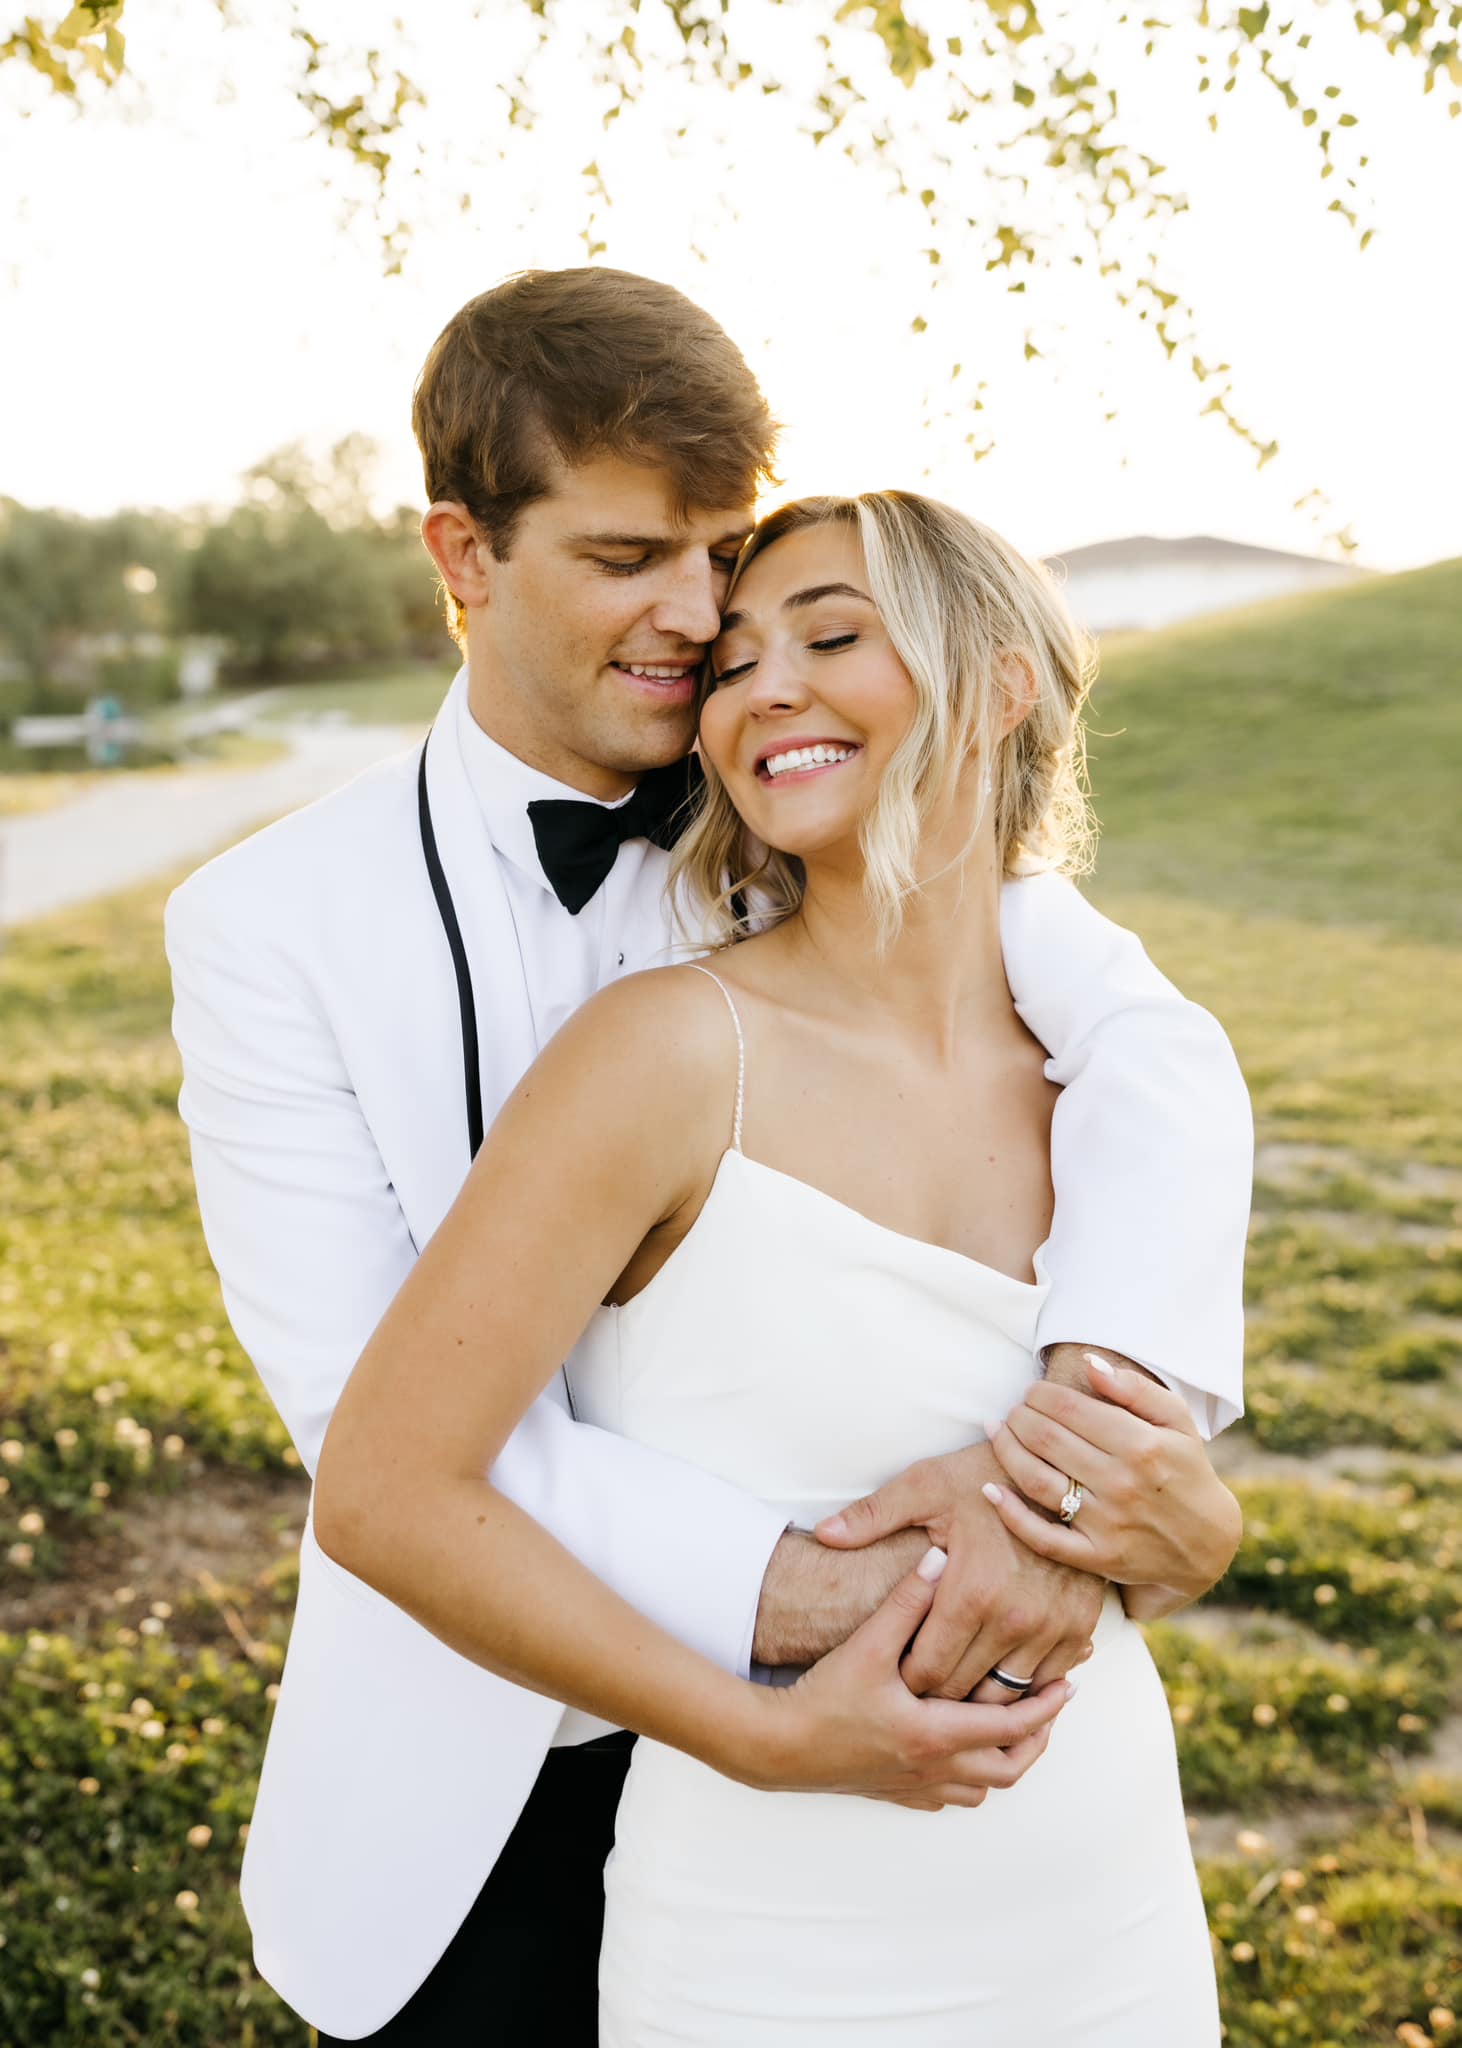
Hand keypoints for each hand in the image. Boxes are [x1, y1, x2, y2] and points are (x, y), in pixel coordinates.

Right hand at [737, 1547, 1072, 1809]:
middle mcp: (933, 1768)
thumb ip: (907, 1601)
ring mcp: (915, 1786)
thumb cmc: (822, 1700)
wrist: (777, 1747)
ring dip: (1006, 1759)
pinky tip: (965, 1752)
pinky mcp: (896, 1793)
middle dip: (1037, 1737)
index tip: (1069, 1684)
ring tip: (1015, 1726)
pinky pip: (951, 1797)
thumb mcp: (867, 1645)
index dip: (1046, 1705)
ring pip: (983, 1787)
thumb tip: (939, 1558)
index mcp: (934, 1733)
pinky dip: (972, 1778)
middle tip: (1049, 1706)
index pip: (1011, 1725)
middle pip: (1009, 1766)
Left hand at [816, 1443, 1103, 1704]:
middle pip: (964, 1690)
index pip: (928, 1669)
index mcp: (972, 1591)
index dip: (905, 1679)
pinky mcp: (1079, 1627)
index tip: (893, 1673)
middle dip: (936, 1694)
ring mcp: (1052, 1627)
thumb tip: (824, 1535)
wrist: (1063, 1470)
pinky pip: (1044, 1679)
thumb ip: (872, 1516)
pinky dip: (1019, 1682)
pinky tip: (995, 1666)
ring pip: (1005, 1694)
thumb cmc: (986, 1475)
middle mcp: (1015, 1619)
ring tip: (953, 1680)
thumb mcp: (925, 1486)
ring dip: (977, 1694)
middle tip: (915, 1686)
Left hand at [981, 1352, 1242, 1602]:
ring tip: (996, 1431)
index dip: (1039, 1394)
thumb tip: (1089, 1363)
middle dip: (1019, 1417)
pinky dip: (1011, 1514)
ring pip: (1037, 1481)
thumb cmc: (1186, 1471)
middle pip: (1046, 1439)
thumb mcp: (1177, 1421)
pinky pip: (1042, 1538)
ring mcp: (1106, 1523)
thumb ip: (1134, 1389)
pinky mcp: (1096, 1557)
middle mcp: (1121, 1483)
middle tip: (1013, 1411)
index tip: (1032, 1391)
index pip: (1068, 1408)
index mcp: (1141, 1444)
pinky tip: (990, 1489)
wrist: (1205, 1544)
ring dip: (1007, 1450)